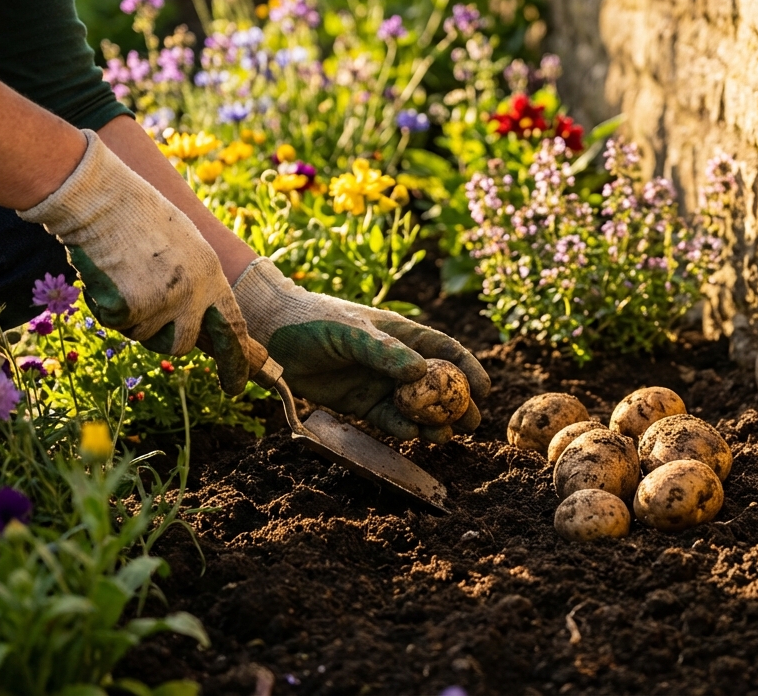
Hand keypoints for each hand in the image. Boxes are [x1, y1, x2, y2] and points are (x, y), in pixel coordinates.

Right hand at [18, 130, 262, 394]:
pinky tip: (104, 274)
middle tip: (147, 323)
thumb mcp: (183, 246)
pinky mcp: (131, 309)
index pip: (232, 329)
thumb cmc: (137, 216)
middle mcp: (193, 293)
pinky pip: (115, 324)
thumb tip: (197, 323)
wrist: (101, 199)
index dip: (235, 362)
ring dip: (130, 317)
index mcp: (211, 275)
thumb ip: (194, 283)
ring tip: (122, 273)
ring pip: (143, 336)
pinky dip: (104, 306)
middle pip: (182, 345)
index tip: (235, 387)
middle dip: (163, 340)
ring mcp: (163, 303)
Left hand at [231, 258, 489, 441]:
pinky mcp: (361, 404)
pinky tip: (413, 434)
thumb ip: (383, 351)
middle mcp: (397, 360)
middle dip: (457, 404)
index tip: (484, 389)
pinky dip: (403, 428)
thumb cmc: (315, 321)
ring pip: (417, 407)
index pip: (446, 351)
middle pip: (438, 385)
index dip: (468, 369)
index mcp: (403, 335)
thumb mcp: (351, 331)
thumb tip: (420, 373)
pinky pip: (389, 419)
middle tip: (470, 423)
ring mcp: (380, 384)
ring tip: (443, 435)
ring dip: (432, 422)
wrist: (273, 336)